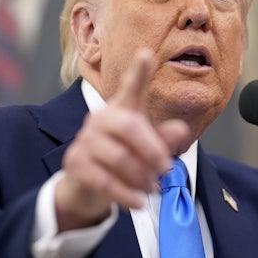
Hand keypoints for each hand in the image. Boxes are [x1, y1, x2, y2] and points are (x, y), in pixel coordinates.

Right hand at [54, 50, 190, 230]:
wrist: (87, 185)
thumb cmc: (123, 158)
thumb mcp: (146, 149)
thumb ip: (163, 139)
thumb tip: (181, 129)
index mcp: (121, 110)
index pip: (131, 88)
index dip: (139, 72)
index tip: (147, 53)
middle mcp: (101, 119)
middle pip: (130, 127)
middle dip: (152, 150)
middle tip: (168, 169)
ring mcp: (85, 140)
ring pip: (119, 157)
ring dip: (141, 177)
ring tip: (154, 189)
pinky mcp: (76, 163)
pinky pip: (104, 180)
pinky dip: (125, 194)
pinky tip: (138, 203)